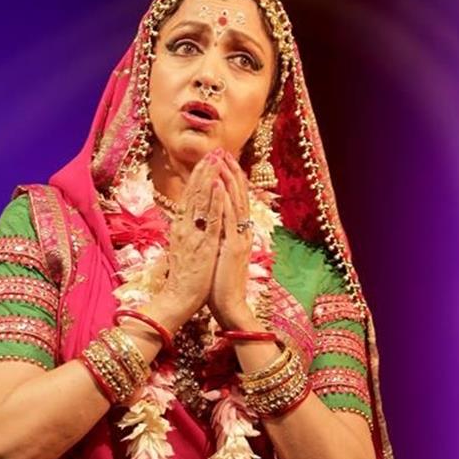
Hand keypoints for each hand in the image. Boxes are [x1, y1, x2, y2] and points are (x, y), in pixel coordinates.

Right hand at [157, 152, 224, 323]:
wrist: (178, 300)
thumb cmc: (184, 279)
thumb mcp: (184, 250)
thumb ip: (186, 234)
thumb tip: (188, 223)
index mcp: (180, 228)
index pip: (189, 197)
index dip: (198, 177)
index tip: (207, 160)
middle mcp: (184, 227)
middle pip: (194, 193)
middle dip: (204, 171)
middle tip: (214, 151)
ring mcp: (194, 235)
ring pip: (202, 201)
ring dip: (210, 178)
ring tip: (217, 159)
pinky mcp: (204, 246)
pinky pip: (210, 220)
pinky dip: (215, 202)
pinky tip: (219, 187)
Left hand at [207, 152, 253, 326]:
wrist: (230, 307)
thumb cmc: (222, 285)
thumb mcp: (221, 256)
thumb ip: (221, 239)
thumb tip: (215, 226)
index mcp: (239, 234)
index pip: (237, 201)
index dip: (231, 180)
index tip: (222, 162)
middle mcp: (243, 233)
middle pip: (239, 196)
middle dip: (231, 172)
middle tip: (222, 151)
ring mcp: (239, 239)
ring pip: (236, 203)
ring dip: (229, 179)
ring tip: (222, 159)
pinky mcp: (232, 248)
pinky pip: (229, 219)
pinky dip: (225, 200)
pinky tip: (220, 185)